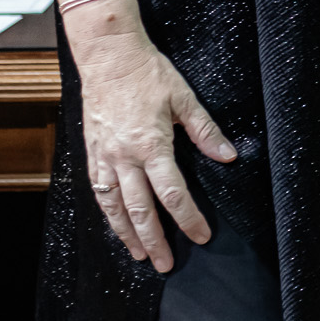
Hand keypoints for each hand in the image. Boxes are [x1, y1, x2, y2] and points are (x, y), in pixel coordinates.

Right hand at [67, 3, 236, 271]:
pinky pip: (98, 190)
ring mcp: (104, 156)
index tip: (201, 236)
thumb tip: (228, 156)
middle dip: (155, 239)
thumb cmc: (148, 73)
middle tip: (166, 264)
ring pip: (114, 205)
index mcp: (151, 144)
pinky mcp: (92, 152)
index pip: (173, 192)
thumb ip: (205, 131)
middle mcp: (124, 156)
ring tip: (139, 254)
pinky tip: (114, 223)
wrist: (108, 56)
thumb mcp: (184, 98)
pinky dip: (107, 211)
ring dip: (126, 233)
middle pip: (140, 209)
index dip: (188, 218)